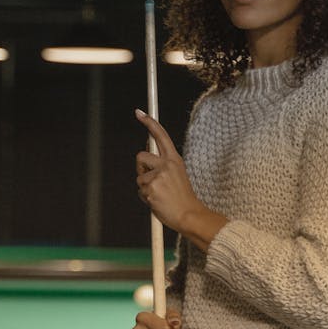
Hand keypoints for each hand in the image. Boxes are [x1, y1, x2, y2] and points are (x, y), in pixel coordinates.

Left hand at [135, 110, 226, 249]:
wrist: (189, 215)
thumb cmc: (182, 199)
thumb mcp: (176, 176)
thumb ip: (163, 166)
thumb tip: (145, 159)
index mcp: (175, 160)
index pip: (161, 136)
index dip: (149, 123)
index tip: (139, 113)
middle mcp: (167, 164)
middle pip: (140, 156)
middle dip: (140, 168)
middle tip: (151, 181)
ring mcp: (158, 176)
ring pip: (138, 177)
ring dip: (144, 186)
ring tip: (159, 195)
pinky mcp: (151, 187)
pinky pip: (139, 190)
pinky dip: (145, 197)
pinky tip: (157, 201)